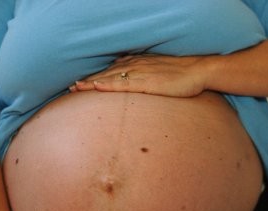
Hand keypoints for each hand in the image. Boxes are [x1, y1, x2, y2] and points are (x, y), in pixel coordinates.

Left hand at [70, 54, 208, 96]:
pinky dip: (108, 84)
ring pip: (110, 78)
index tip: (78, 84)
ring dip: (91, 83)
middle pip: (105, 74)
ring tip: (76, 88)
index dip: (93, 78)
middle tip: (70, 89)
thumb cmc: (178, 73)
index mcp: (135, 64)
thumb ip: (140, 72)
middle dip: (87, 81)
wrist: (197, 71)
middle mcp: (134, 66)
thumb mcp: (155, 70)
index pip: (109, 71)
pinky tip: (96, 86)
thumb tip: (125, 72)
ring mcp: (139, 73)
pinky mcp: (146, 82)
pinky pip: (123, 83)